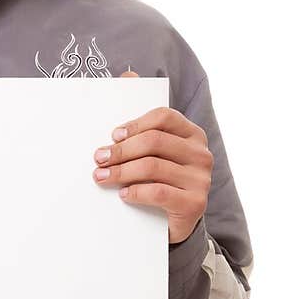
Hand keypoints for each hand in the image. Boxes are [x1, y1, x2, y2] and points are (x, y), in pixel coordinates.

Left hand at [91, 69, 212, 245]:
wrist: (174, 223)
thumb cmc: (158, 180)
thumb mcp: (151, 151)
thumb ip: (141, 119)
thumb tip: (128, 75)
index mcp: (191, 134)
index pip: (164, 117)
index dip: (135, 123)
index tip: (112, 135)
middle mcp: (201, 154)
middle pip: (154, 141)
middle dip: (120, 150)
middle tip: (97, 159)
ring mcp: (201, 179)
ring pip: (152, 167)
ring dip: (120, 172)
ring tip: (101, 177)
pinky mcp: (195, 203)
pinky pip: (158, 192)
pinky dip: (135, 192)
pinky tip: (123, 194)